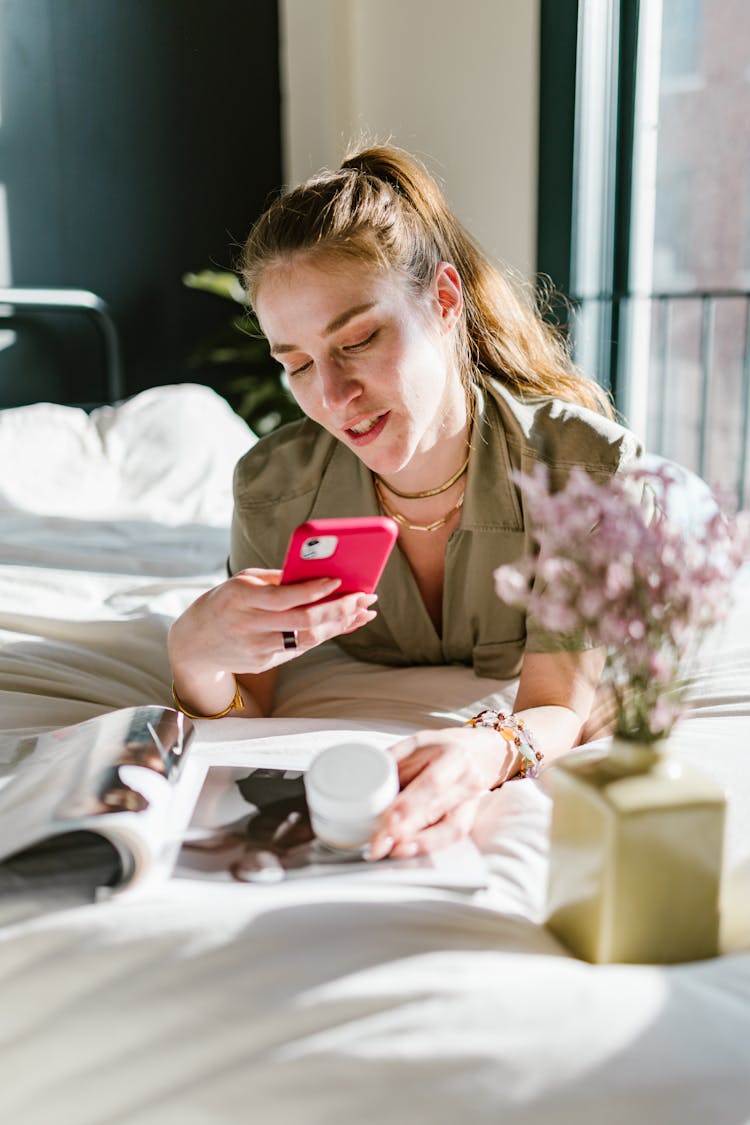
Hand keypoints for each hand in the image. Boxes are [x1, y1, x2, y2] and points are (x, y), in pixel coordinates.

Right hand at [168, 568, 377, 679]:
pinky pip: (301, 647)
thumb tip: (317, 573)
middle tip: (364, 598)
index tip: (339, 580)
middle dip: (339, 609)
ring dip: (340, 625)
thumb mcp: (243, 582)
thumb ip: (277, 579)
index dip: (314, 590)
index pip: (285, 597)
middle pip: (304, 622)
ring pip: (308, 638)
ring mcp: (257, 647)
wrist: (194, 644)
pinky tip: (344, 624)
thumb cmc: (225, 602)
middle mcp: (249, 625)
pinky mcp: (264, 662)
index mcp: (242, 598)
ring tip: (363, 612)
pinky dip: (325, 635)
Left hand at [368, 726, 518, 859]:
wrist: (478, 752)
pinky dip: (430, 846)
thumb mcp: (417, 743)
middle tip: (378, 845)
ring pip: (449, 829)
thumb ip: (393, 761)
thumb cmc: (441, 748)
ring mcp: (472, 802)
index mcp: (453, 756)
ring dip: (419, 844)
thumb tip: (363, 783)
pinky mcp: (470, 818)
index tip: (386, 822)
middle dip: (405, 831)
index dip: (408, 806)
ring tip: (392, 852)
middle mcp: (468, 780)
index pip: (431, 785)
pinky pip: (452, 837)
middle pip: (436, 810)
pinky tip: (409, 851)